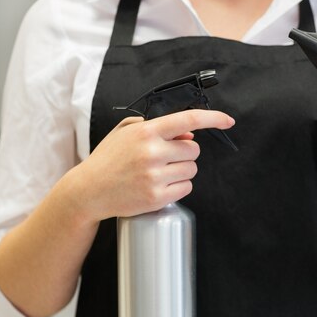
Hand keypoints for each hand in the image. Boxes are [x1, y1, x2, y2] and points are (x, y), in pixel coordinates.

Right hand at [66, 109, 234, 222]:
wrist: (88, 191)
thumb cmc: (109, 159)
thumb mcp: (126, 132)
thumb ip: (156, 126)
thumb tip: (188, 134)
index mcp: (146, 132)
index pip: (188, 120)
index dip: (212, 118)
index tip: (228, 121)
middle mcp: (152, 153)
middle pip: (194, 150)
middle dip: (185, 153)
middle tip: (166, 158)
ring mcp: (154, 176)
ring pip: (192, 170)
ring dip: (181, 171)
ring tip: (157, 173)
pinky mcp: (156, 197)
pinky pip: (186, 189)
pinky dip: (178, 187)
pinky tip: (158, 185)